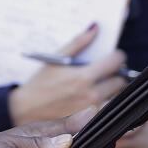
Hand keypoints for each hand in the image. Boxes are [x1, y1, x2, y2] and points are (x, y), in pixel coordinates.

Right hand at [8, 24, 129, 124]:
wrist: (26, 109)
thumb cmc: (40, 83)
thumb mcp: (57, 58)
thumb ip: (79, 42)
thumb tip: (95, 28)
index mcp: (84, 76)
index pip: (116, 62)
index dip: (116, 56)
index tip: (111, 56)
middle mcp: (91, 94)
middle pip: (120, 80)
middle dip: (115, 73)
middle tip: (104, 71)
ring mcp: (92, 109)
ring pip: (116, 95)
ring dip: (112, 88)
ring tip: (98, 84)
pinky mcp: (90, 119)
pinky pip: (107, 108)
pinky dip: (105, 101)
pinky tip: (93, 97)